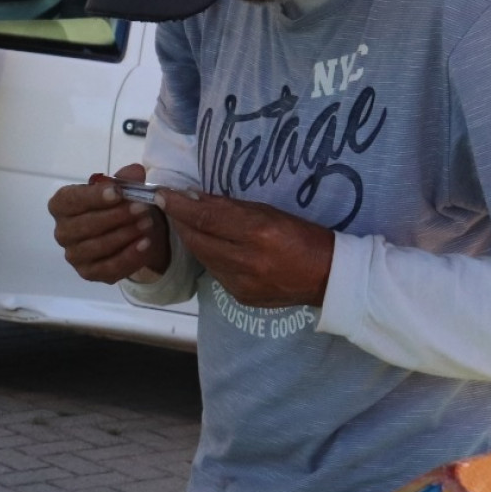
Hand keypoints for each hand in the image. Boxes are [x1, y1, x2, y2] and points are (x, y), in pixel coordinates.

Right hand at [48, 163, 167, 283]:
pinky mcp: (88, 273)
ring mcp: (73, 255)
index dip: (94, 196)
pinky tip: (145, 244)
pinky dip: (129, 256)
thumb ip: (126, 179)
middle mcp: (62, 231)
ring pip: (98, 247)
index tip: (118, 192)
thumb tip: (135, 172)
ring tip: (147, 223)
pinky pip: (108, 268)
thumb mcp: (120, 188)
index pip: (72, 200)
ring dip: (125, 235)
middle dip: (116, 216)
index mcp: (61, 204)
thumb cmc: (115, 205)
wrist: (126, 230)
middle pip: (86, 225)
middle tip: (142, 208)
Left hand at [157, 189, 332, 308]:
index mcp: (258, 233)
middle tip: (169, 205)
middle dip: (180, 221)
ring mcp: (242, 283)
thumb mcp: (270, 212)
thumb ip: (231, 208)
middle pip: (198, 240)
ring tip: (186, 221)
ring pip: (203, 257)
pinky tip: (209, 244)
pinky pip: (215, 272)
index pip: (207, 218)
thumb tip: (195, 198)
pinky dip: (208, 255)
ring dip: (192, 238)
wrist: (328, 278)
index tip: (162, 194)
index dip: (180, 206)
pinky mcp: (240, 297)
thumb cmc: (303, 236)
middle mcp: (246, 261)